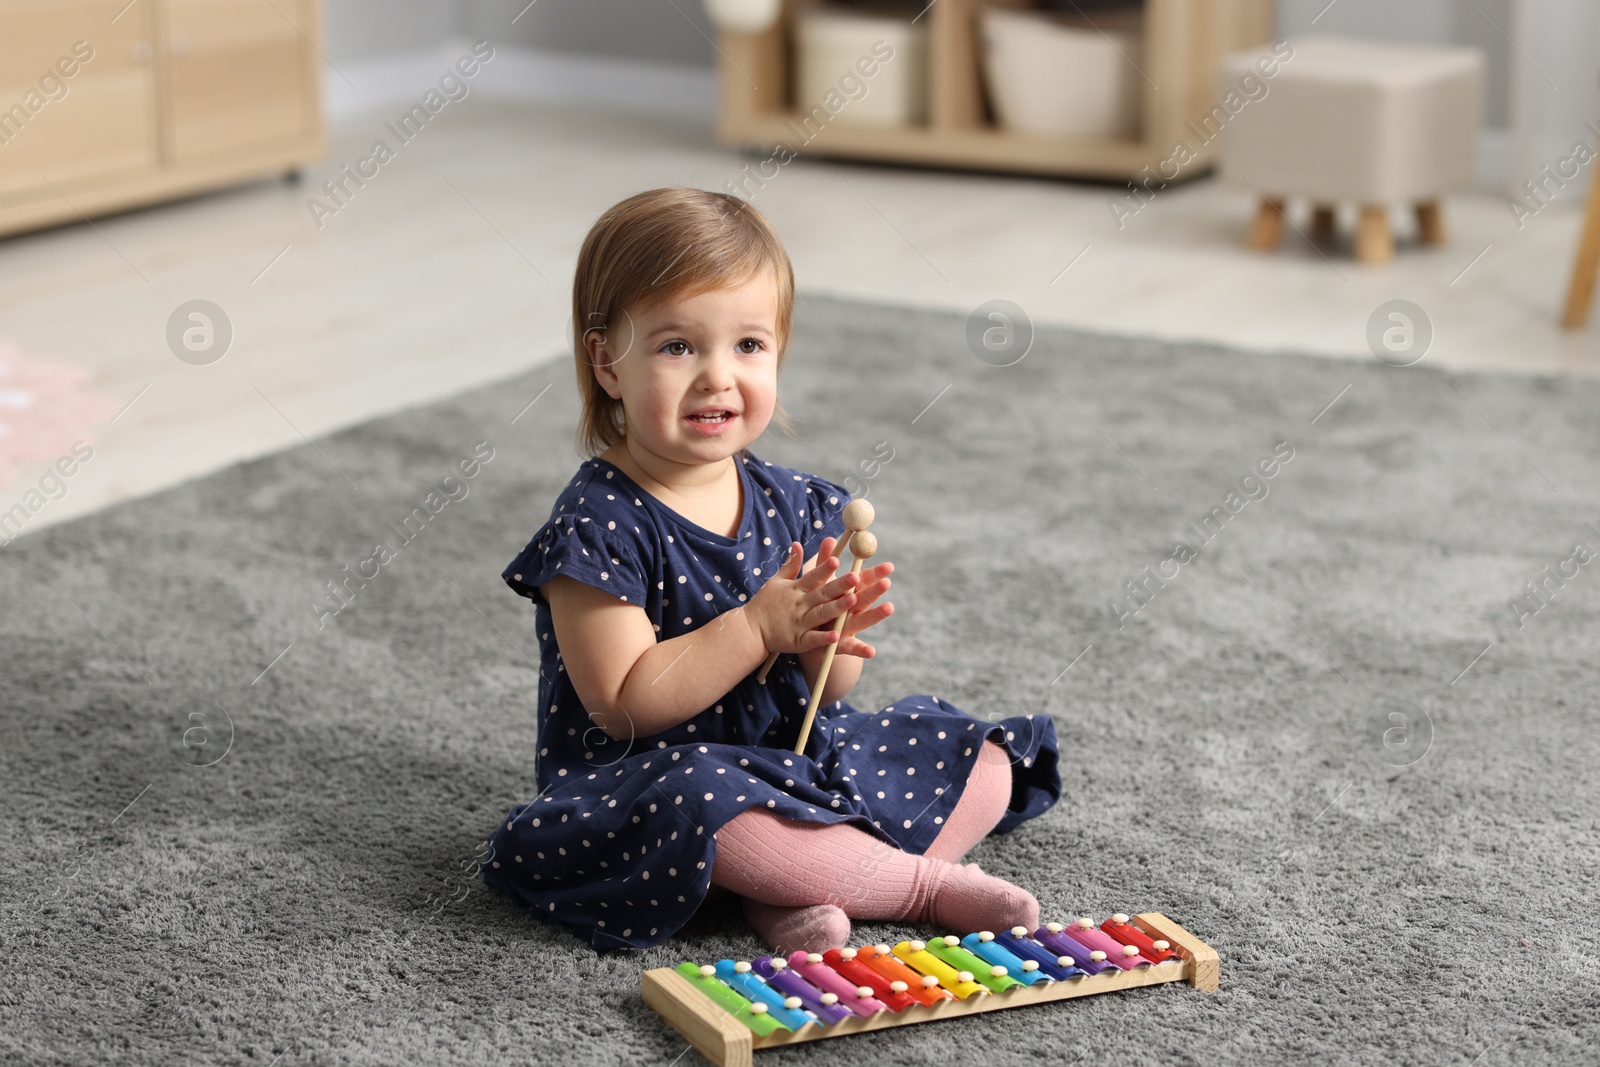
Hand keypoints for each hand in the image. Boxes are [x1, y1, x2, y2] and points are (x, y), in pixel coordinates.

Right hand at [742, 540, 861, 655]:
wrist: (750, 630)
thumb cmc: (764, 604)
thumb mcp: (776, 581)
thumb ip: (791, 564)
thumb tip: (797, 543)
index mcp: (795, 589)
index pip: (812, 576)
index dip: (824, 568)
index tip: (837, 559)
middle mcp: (799, 604)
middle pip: (822, 593)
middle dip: (839, 585)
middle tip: (855, 577)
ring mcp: (799, 623)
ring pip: (821, 614)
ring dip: (836, 607)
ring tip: (852, 600)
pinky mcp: (798, 641)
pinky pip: (812, 639)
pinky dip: (824, 638)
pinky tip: (837, 636)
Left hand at [807, 534, 893, 657]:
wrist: (808, 634)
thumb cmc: (818, 603)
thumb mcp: (819, 583)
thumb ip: (825, 563)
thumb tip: (829, 538)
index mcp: (847, 593)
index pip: (863, 581)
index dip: (875, 574)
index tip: (889, 566)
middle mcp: (851, 609)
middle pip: (866, 598)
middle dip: (876, 590)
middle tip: (887, 581)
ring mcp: (848, 627)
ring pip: (863, 620)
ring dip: (876, 615)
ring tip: (889, 608)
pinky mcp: (842, 645)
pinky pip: (852, 647)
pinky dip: (862, 650)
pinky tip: (872, 652)